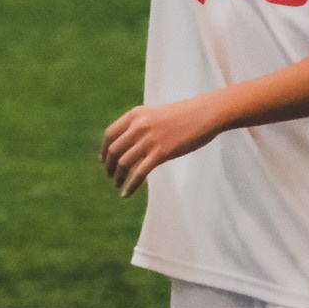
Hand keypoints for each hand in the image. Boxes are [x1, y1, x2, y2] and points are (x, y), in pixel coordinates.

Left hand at [100, 99, 221, 196]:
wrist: (203, 114)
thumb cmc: (183, 115)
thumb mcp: (154, 114)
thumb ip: (140, 125)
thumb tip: (130, 142)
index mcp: (134, 115)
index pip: (110, 134)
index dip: (104, 150)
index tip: (105, 162)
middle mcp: (138, 126)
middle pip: (114, 150)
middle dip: (109, 166)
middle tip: (110, 177)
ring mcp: (149, 140)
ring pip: (123, 163)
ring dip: (118, 177)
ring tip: (118, 186)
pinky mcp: (161, 153)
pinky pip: (139, 173)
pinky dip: (130, 185)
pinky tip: (126, 193)